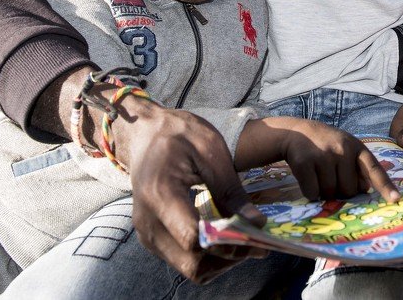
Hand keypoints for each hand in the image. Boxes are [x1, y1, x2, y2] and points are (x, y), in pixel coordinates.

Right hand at [113, 101, 267, 283]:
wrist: (143, 133)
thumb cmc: (177, 134)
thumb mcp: (210, 150)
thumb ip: (231, 190)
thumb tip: (257, 223)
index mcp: (160, 194)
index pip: (193, 238)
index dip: (227, 244)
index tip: (256, 236)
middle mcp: (148, 222)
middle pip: (192, 263)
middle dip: (229, 258)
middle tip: (258, 244)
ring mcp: (148, 234)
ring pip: (190, 268)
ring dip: (221, 262)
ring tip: (246, 242)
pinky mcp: (152, 239)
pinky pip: (183, 261)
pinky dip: (208, 258)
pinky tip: (226, 239)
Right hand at [240, 117, 399, 202]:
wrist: (296, 132)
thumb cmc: (326, 145)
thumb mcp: (346, 149)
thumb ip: (359, 167)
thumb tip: (367, 189)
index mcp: (356, 147)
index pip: (374, 169)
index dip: (386, 186)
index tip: (396, 200)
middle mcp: (342, 149)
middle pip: (349, 190)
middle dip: (341, 190)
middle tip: (331, 176)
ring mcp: (323, 155)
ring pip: (330, 193)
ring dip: (324, 192)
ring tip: (319, 174)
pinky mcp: (304, 162)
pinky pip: (312, 192)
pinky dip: (309, 192)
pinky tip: (307, 177)